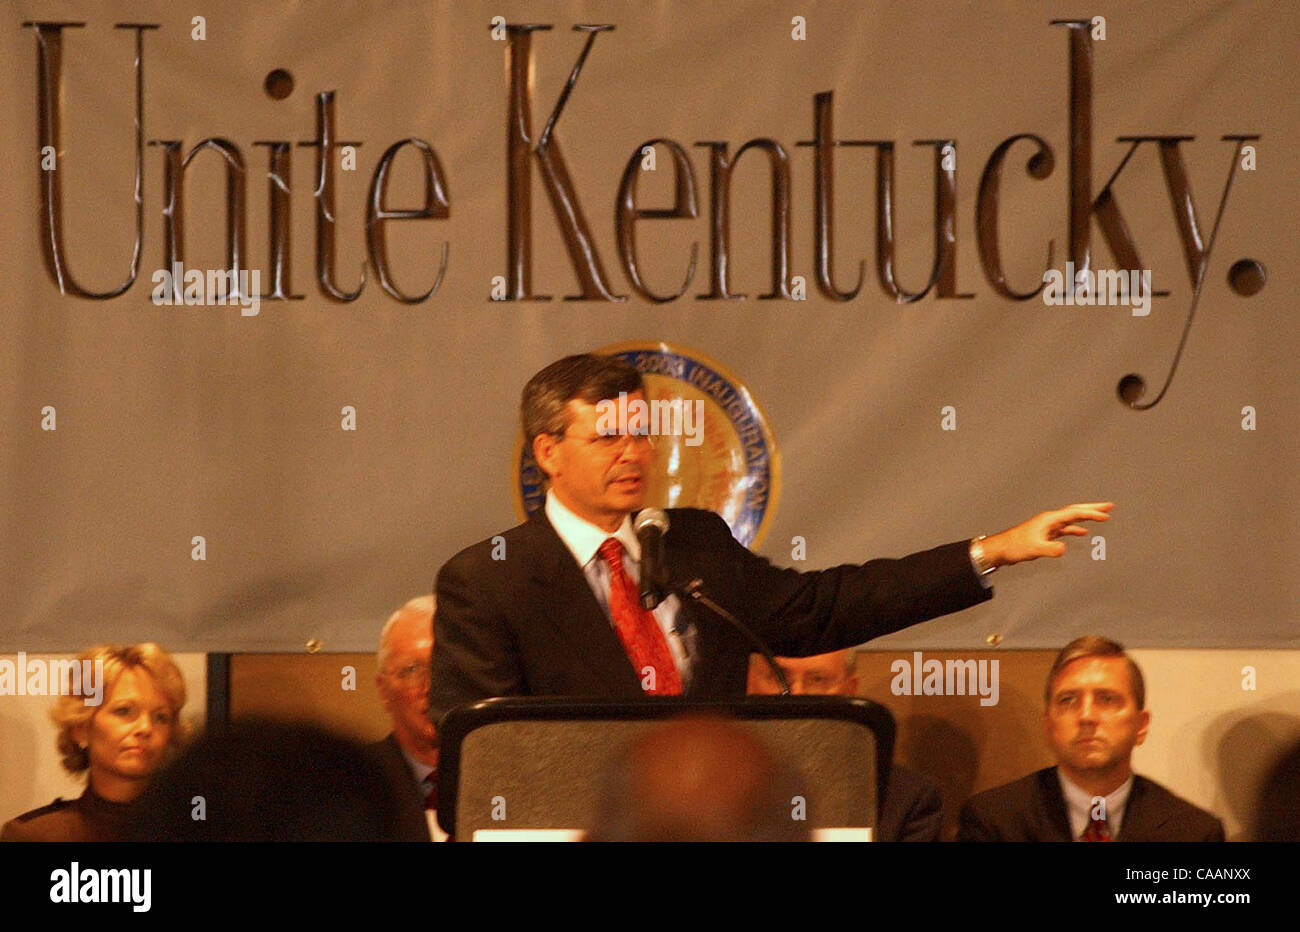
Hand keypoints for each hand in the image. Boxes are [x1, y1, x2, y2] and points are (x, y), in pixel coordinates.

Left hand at [982, 502, 1113, 566]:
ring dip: (1087, 517)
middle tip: (1109, 505)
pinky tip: (1082, 533)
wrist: (1001, 549)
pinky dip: (1076, 529)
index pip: (1075, 513)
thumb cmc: (1015, 546)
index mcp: (1049, 519)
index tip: (1106, 515)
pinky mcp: (1046, 533)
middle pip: (1075, 510)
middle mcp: (1050, 520)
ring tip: (1101, 516)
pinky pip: (1066, 528)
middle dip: (1093, 508)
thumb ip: (1050, 549)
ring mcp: (1048, 526)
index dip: (1091, 514)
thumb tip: (1064, 549)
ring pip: (1072, 519)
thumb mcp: (1035, 549)